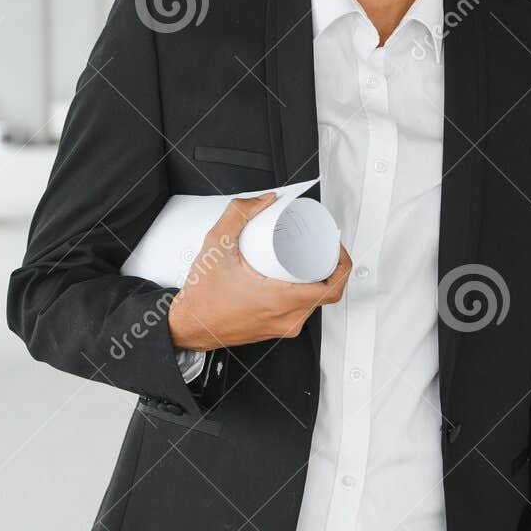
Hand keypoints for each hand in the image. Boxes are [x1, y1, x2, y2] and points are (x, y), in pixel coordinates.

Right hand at [167, 192, 350, 350]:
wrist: (188, 326)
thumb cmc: (202, 298)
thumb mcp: (216, 246)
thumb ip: (238, 215)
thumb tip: (263, 200)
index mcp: (281, 302)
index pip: (331, 288)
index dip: (341, 263)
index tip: (334, 246)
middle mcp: (287, 319)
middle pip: (326, 292)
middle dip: (328, 266)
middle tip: (321, 245)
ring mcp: (283, 327)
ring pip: (314, 303)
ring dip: (316, 279)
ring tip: (307, 257)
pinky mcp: (276, 330)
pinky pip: (301, 310)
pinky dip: (303, 292)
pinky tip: (295, 277)